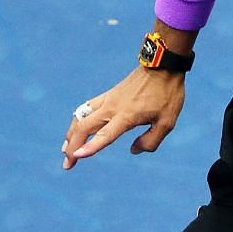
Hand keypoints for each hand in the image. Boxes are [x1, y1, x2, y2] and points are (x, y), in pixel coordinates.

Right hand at [61, 67, 187, 168]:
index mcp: (127, 116)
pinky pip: (86, 109)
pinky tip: (75, 129)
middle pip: (84, 127)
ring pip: (81, 118)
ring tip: (65, 150)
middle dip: (72, 147)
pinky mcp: (108, 95)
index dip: (90, 147)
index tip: (75, 156)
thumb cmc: (167, 95)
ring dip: (71, 134)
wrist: (161, 66)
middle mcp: (112, 107)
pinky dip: (77, 122)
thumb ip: (151, 141)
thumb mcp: (167, 122)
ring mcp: (107, 100)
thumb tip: (133, 150)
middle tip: (67, 165)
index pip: (104, 135)